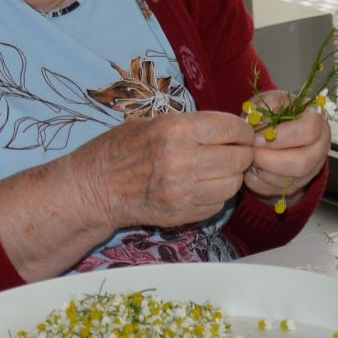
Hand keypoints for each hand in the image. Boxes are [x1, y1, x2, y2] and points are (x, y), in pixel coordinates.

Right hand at [72, 109, 257, 231]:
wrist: (94, 188)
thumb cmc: (122, 149)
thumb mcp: (153, 123)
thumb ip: (193, 125)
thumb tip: (233, 129)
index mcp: (174, 130)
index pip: (231, 129)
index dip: (243, 131)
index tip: (242, 134)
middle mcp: (180, 160)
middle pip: (238, 159)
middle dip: (242, 154)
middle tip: (235, 152)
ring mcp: (181, 191)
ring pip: (232, 184)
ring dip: (231, 177)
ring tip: (218, 170)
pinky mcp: (181, 213)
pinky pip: (217, 204)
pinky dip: (217, 196)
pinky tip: (203, 187)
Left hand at [242, 93, 330, 204]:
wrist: (277, 133)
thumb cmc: (275, 114)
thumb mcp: (272, 100)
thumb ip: (266, 107)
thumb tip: (257, 126)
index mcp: (318, 123)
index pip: (307, 131)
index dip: (280, 136)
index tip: (257, 137)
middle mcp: (319, 149)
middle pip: (301, 162)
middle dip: (269, 159)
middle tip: (251, 152)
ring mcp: (309, 170)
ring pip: (286, 180)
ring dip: (261, 170)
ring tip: (250, 157)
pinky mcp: (294, 186)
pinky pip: (273, 190)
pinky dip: (257, 180)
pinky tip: (252, 167)